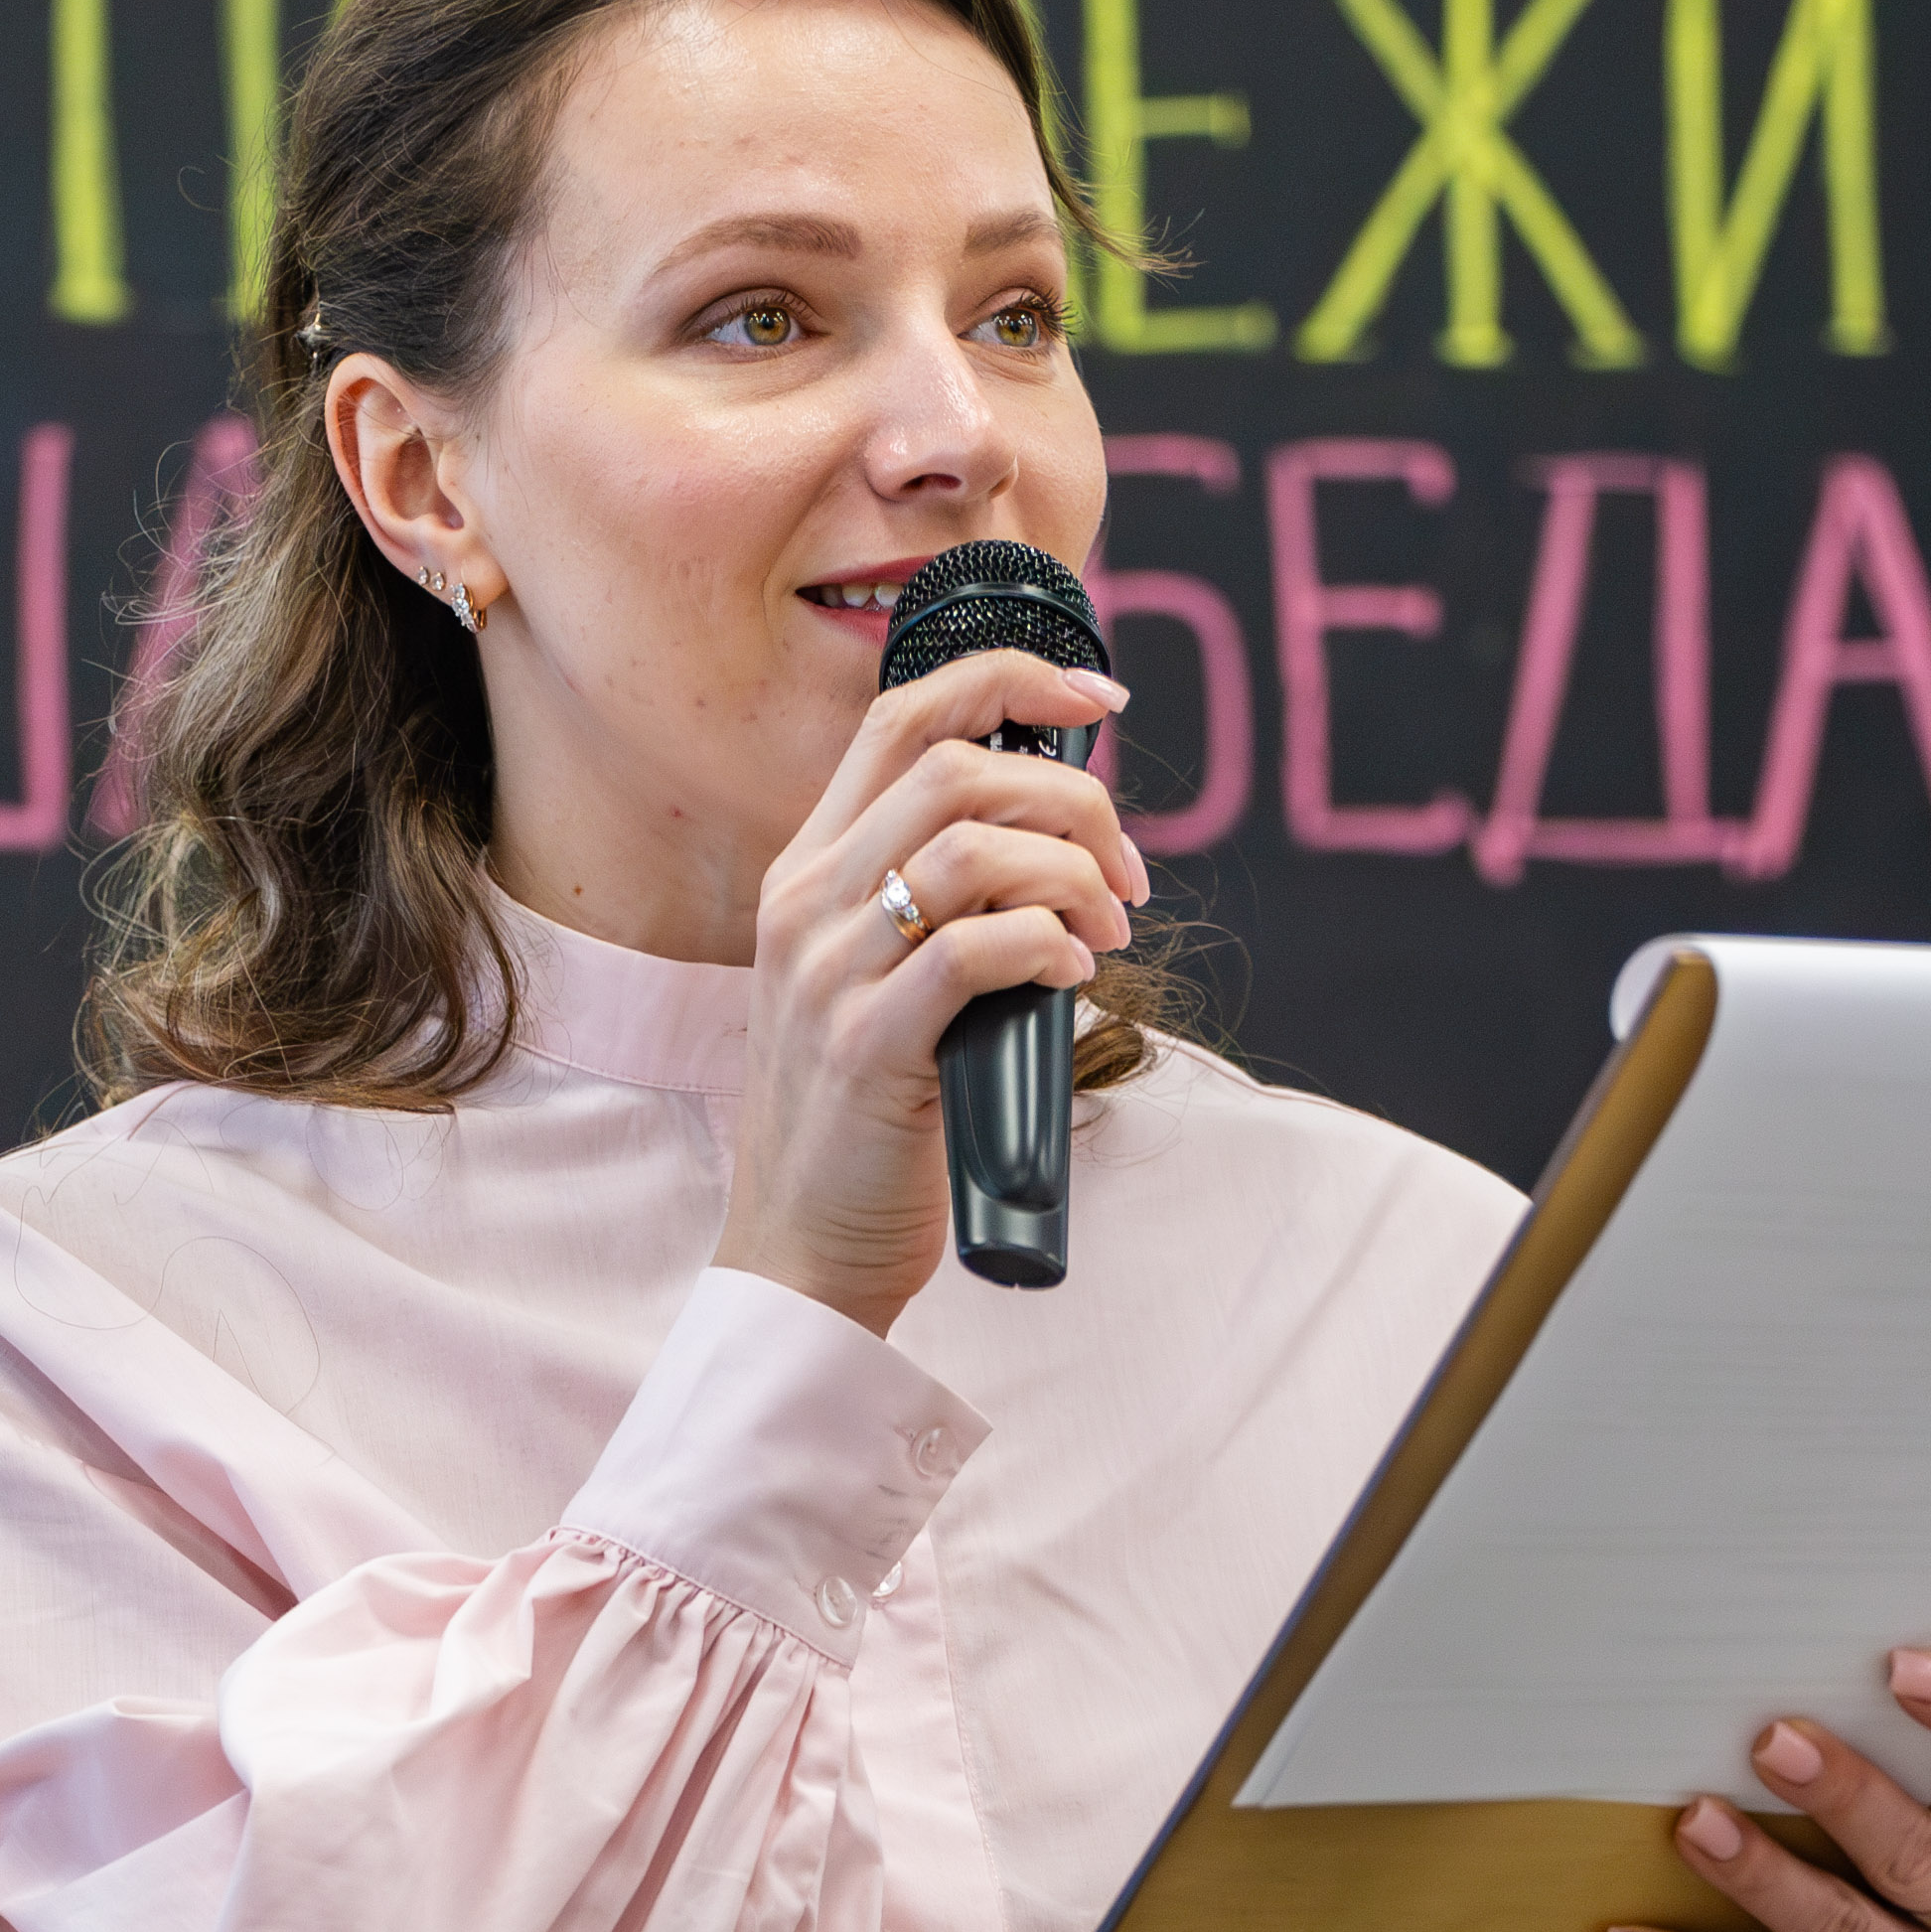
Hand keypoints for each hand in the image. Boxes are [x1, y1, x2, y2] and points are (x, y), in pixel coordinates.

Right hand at [715, 646, 1143, 1335]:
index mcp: (810, 871)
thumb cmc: (866, 1119)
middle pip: (957, 768)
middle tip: (1127, 874)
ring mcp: (828, 973)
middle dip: (1074, 799)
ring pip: (973, 848)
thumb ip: (939, 903)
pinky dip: (1048, 946)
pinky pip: (977, 951)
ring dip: (1075, 877)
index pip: (903, 717)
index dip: (1012, 680)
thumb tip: (1068, 846)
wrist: (803, 1250)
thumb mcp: (878, 981)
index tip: (1103, 700)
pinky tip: (1071, 978)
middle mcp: (807, 904)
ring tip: (1108, 935)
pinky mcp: (867, 1047)